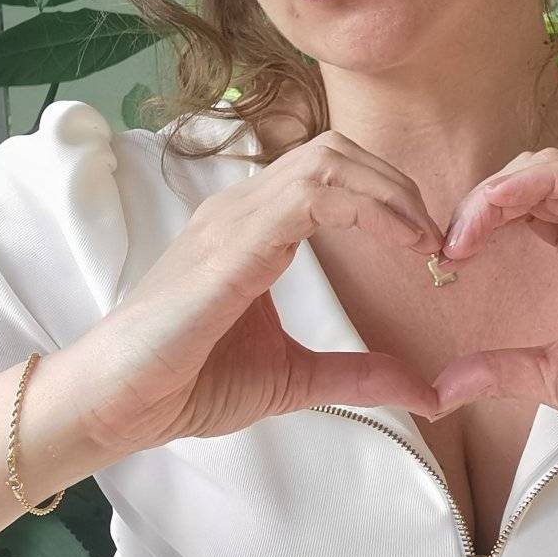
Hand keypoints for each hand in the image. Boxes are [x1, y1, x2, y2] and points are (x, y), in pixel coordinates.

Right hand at [67, 130, 446, 455]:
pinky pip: (312, 195)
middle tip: (436, 241)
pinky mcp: (231, 242)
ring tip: (424, 242)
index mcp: (254, 228)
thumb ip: (359, 376)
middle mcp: (243, 209)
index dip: (389, 198)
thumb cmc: (189, 384)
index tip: (430, 249)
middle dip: (397, 187)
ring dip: (390, 193)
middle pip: (336, 152)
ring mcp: (234, 218)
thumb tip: (427, 391)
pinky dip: (369, 210)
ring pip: (328, 159)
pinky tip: (401, 246)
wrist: (122, 404)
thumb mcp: (295, 379)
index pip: (332, 173)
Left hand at [428, 145, 557, 468]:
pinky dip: (536, 183)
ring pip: (555, 166)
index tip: (447, 256)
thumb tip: (441, 388)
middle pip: (533, 178)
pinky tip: (500, 212)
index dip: (480, 219)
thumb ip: (500, 372)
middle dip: (482, 199)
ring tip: (467, 229)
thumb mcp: (555, 375)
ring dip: (501, 188)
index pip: (525, 207)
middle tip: (450, 241)